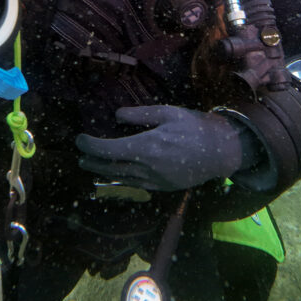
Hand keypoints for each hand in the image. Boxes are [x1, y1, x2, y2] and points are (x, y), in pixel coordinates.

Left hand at [75, 106, 245, 191]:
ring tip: (91, 166)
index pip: (107, 150)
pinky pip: (135, 185)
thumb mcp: (167, 112)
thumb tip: (116, 116)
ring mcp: (154, 181)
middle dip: (92, 162)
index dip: (90, 146)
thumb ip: (139, 115)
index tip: (80, 139)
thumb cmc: (194, 127)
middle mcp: (147, 168)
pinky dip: (121, 179)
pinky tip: (117, 174)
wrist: (220, 152)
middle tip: (81, 156)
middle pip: (110, 168)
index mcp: (146, 147)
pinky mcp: (162, 187)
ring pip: (121, 179)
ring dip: (103, 172)